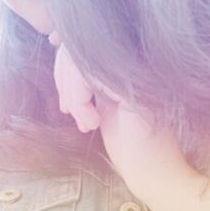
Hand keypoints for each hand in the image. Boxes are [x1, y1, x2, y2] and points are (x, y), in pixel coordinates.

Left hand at [51, 36, 191, 199]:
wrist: (149, 171)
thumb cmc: (126, 139)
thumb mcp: (100, 96)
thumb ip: (88, 71)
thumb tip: (60, 47)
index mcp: (130, 57)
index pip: (84, 39)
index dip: (65, 67)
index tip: (67, 102)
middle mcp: (137, 55)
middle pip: (80, 41)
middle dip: (63, 77)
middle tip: (67, 110)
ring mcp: (139, 66)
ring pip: (81, 55)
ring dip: (71, 92)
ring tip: (82, 121)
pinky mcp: (134, 83)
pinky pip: (87, 72)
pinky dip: (78, 98)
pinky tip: (91, 123)